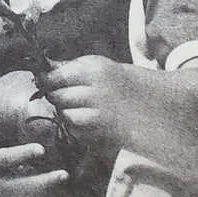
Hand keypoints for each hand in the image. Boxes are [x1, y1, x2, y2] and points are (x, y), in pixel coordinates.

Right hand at [0, 88, 68, 196]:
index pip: (6, 160)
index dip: (23, 155)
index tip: (41, 149)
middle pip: (25, 185)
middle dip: (45, 181)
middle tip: (64, 174)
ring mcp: (6, 195)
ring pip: (32, 195)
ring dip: (50, 188)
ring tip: (66, 177)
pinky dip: (46, 192)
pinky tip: (61, 184)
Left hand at [38, 54, 166, 159]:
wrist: (156, 100)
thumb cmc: (119, 81)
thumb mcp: (97, 65)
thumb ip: (69, 67)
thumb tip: (41, 73)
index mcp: (93, 70)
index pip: (55, 77)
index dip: (45, 81)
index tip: (42, 82)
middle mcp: (96, 91)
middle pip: (58, 96)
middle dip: (55, 97)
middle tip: (61, 96)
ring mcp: (102, 113)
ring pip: (66, 115)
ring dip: (66, 113)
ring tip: (77, 108)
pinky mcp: (107, 131)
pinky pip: (79, 131)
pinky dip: (78, 127)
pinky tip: (88, 120)